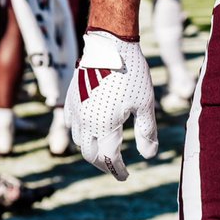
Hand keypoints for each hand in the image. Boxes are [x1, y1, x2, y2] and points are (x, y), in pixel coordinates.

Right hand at [64, 30, 158, 180]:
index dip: (117, 170)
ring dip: (90, 147)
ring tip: (104, 147)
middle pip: (90, 154)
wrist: (111, 44)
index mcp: (104, 126)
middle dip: (103, 163)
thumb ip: (146, 132)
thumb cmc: (132, 73)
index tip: (125, 175)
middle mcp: (85, 122)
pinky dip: (79, 130)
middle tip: (114, 165)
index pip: (109, 159)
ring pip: (78, 139)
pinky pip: (70, 121)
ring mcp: (75, 109)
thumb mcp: (145, 103)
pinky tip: (89, 127)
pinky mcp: (71, 96)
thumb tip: (149, 156)